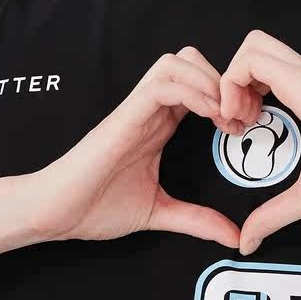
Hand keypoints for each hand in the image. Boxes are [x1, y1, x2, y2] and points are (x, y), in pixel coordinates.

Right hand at [27, 48, 251, 247]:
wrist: (55, 212)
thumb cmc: (95, 206)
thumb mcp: (159, 212)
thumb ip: (196, 219)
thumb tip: (234, 238)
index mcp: (160, 124)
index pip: (200, 85)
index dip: (229, 96)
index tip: (245, 126)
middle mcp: (151, 109)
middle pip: (192, 61)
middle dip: (224, 80)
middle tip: (241, 116)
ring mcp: (138, 109)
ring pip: (178, 62)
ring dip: (210, 80)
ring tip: (226, 114)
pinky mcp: (126, 114)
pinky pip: (162, 84)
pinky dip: (192, 90)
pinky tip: (208, 114)